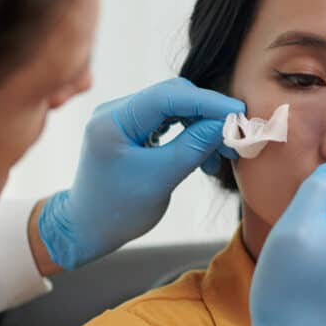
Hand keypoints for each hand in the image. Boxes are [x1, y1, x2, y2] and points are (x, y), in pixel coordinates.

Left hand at [39, 78, 243, 269]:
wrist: (87, 229)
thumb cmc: (118, 210)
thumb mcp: (161, 180)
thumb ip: (193, 147)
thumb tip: (226, 123)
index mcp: (114, 120)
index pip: (168, 96)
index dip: (207, 102)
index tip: (238, 113)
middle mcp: (115, 111)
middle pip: (173, 97)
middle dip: (207, 115)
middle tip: (236, 138)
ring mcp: (123, 118)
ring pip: (174, 108)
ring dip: (202, 127)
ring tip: (223, 155)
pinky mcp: (131, 129)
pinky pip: (167, 121)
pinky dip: (189, 135)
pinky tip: (205, 157)